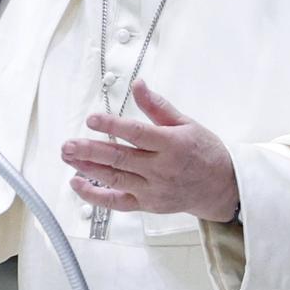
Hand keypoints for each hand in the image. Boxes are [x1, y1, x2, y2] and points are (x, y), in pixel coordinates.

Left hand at [61, 80, 238, 222]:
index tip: (92, 119)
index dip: (112, 125)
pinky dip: (95, 195)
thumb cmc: (205, 153)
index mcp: (171, 145)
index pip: (137, 134)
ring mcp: (153, 189)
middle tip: (68, 145)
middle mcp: (161, 169)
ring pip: (115, 179)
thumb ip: (157, 106)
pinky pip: (118, 203)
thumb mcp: (186, 123)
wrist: (222, 187)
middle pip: (120, 158)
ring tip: (68, 157)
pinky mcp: (148, 204)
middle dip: (90, 151)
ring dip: (88, 168)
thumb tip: (138, 85)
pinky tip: (78, 184)